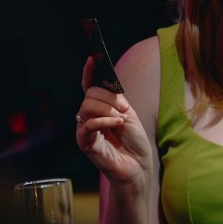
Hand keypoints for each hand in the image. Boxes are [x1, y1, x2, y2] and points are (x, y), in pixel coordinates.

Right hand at [75, 56, 153, 185]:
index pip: (89, 86)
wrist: (138, 166)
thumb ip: (116, 100)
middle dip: (109, 98)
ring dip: (107, 110)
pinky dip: (103, 121)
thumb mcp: (128, 114)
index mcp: (100, 108)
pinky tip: (116, 123)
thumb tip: (108, 87)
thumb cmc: (134, 142)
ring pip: (87, 106)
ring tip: (121, 119)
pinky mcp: (84, 143)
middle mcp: (89, 116)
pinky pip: (87, 125)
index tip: (92, 58)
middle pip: (90, 94)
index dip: (89, 72)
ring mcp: (85, 129)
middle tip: (125, 109)